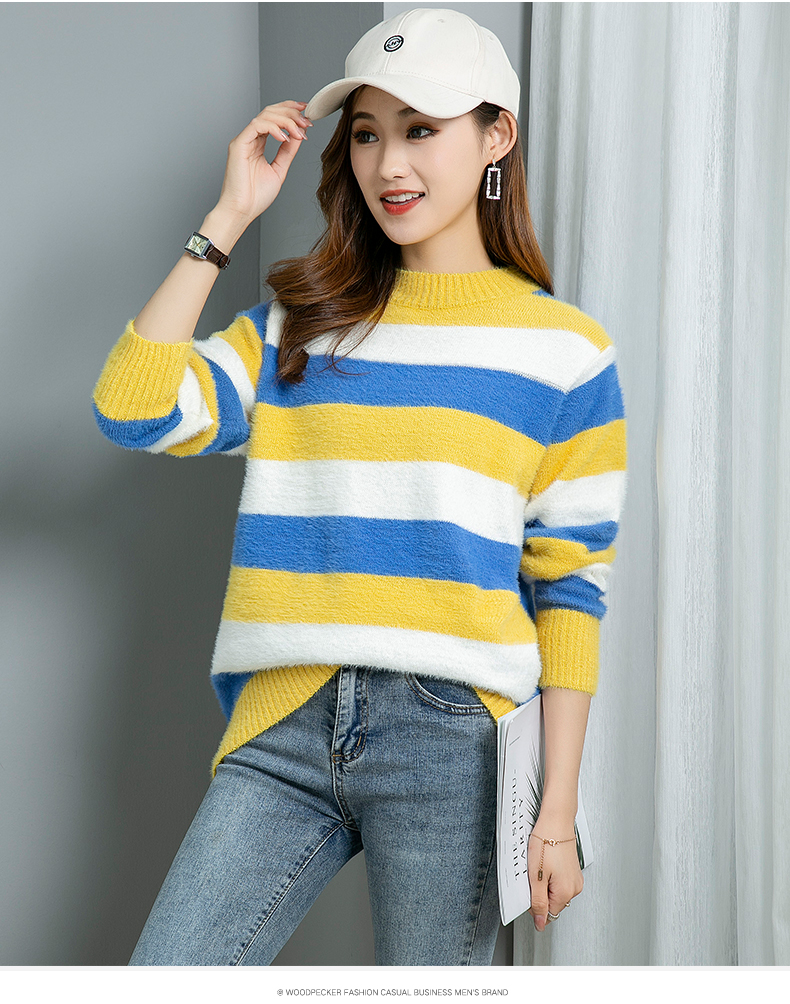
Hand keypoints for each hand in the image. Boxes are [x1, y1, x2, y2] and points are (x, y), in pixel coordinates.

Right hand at [213, 101, 312, 228]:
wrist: (242, 211)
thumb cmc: (256, 197)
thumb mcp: (279, 169)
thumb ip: (288, 152)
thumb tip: (300, 135)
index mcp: (258, 144)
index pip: (274, 118)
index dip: (290, 111)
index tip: (307, 113)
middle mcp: (250, 139)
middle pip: (270, 112)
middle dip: (291, 112)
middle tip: (306, 121)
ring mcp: (244, 140)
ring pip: (265, 115)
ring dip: (286, 120)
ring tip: (299, 131)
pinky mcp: (239, 144)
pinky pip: (257, 125)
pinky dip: (274, 128)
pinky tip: (285, 138)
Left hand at [527, 817, 582, 931]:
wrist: (556, 820)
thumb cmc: (546, 841)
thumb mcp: (536, 876)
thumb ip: (538, 902)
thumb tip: (540, 923)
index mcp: (566, 892)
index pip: (548, 914)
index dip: (535, 904)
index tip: (530, 888)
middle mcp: (575, 888)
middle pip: (552, 903)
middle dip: (540, 893)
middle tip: (534, 873)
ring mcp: (576, 878)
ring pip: (555, 891)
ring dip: (545, 883)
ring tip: (541, 865)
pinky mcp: (573, 870)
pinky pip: (560, 881)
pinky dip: (551, 875)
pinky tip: (546, 861)